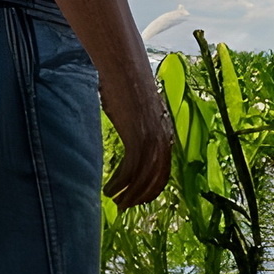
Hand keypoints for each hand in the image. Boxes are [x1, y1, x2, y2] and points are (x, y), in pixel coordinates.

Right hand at [102, 79, 171, 209]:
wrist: (124, 67)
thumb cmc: (127, 85)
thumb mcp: (138, 111)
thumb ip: (140, 126)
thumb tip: (132, 136)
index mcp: (165, 133)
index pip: (164, 171)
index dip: (153, 188)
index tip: (140, 199)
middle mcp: (163, 139)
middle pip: (156, 178)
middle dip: (141, 196)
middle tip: (126, 206)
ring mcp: (151, 139)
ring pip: (143, 178)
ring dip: (128, 193)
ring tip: (114, 201)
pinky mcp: (136, 136)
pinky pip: (130, 170)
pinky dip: (119, 183)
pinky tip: (108, 189)